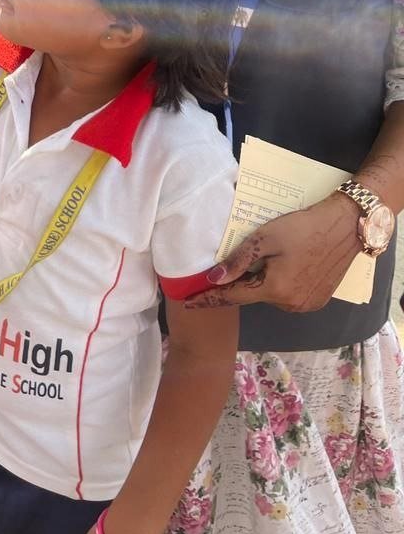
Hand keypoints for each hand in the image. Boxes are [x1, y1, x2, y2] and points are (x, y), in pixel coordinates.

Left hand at [187, 193, 360, 310]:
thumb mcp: (265, 238)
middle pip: (253, 294)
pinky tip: (286, 265)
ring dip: (263, 282)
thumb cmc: (302, 228)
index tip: (187, 303)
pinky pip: (288, 296)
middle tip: (241, 261)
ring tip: (271, 258)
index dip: (208, 299)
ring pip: (270, 295)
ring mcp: (306, 305)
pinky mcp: (317, 301)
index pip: (232, 296)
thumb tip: (213, 279)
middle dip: (242, 281)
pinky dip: (280, 284)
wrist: (345, 228)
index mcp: (274, 289)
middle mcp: (290, 304)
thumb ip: (239, 260)